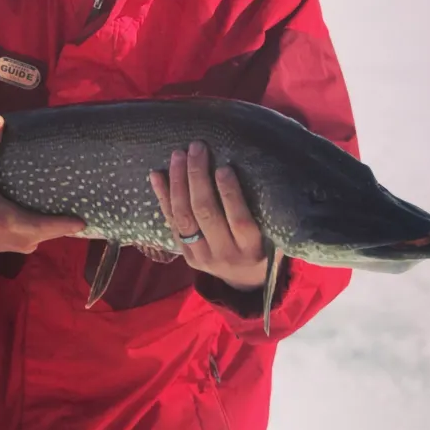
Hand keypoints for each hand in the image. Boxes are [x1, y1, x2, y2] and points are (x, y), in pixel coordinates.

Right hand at [0, 115, 85, 254]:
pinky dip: (53, 225)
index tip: (85, 215)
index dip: (68, 223)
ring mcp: (24, 246)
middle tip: (88, 194)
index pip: (49, 226)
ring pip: (52, 233)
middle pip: (57, 229)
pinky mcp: (25, 248)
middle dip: (71, 215)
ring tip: (78, 197)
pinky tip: (60, 208)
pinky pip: (46, 236)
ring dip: (64, 220)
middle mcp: (22, 238)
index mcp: (12, 221)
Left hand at [149, 140, 278, 290]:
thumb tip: (257, 167)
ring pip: (185, 217)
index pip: (239, 220)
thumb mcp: (272, 233)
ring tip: (178, 155)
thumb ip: (263, 210)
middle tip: (197, 148)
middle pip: (206, 213)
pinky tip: (156, 174)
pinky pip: (171, 223)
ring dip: (178, 183)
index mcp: (251, 248)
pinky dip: (162, 197)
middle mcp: (225, 253)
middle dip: (199, 177)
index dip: (230, 194)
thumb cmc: (264, 244)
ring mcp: (202, 256)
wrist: (245, 281)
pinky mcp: (186, 255)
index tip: (224, 168)